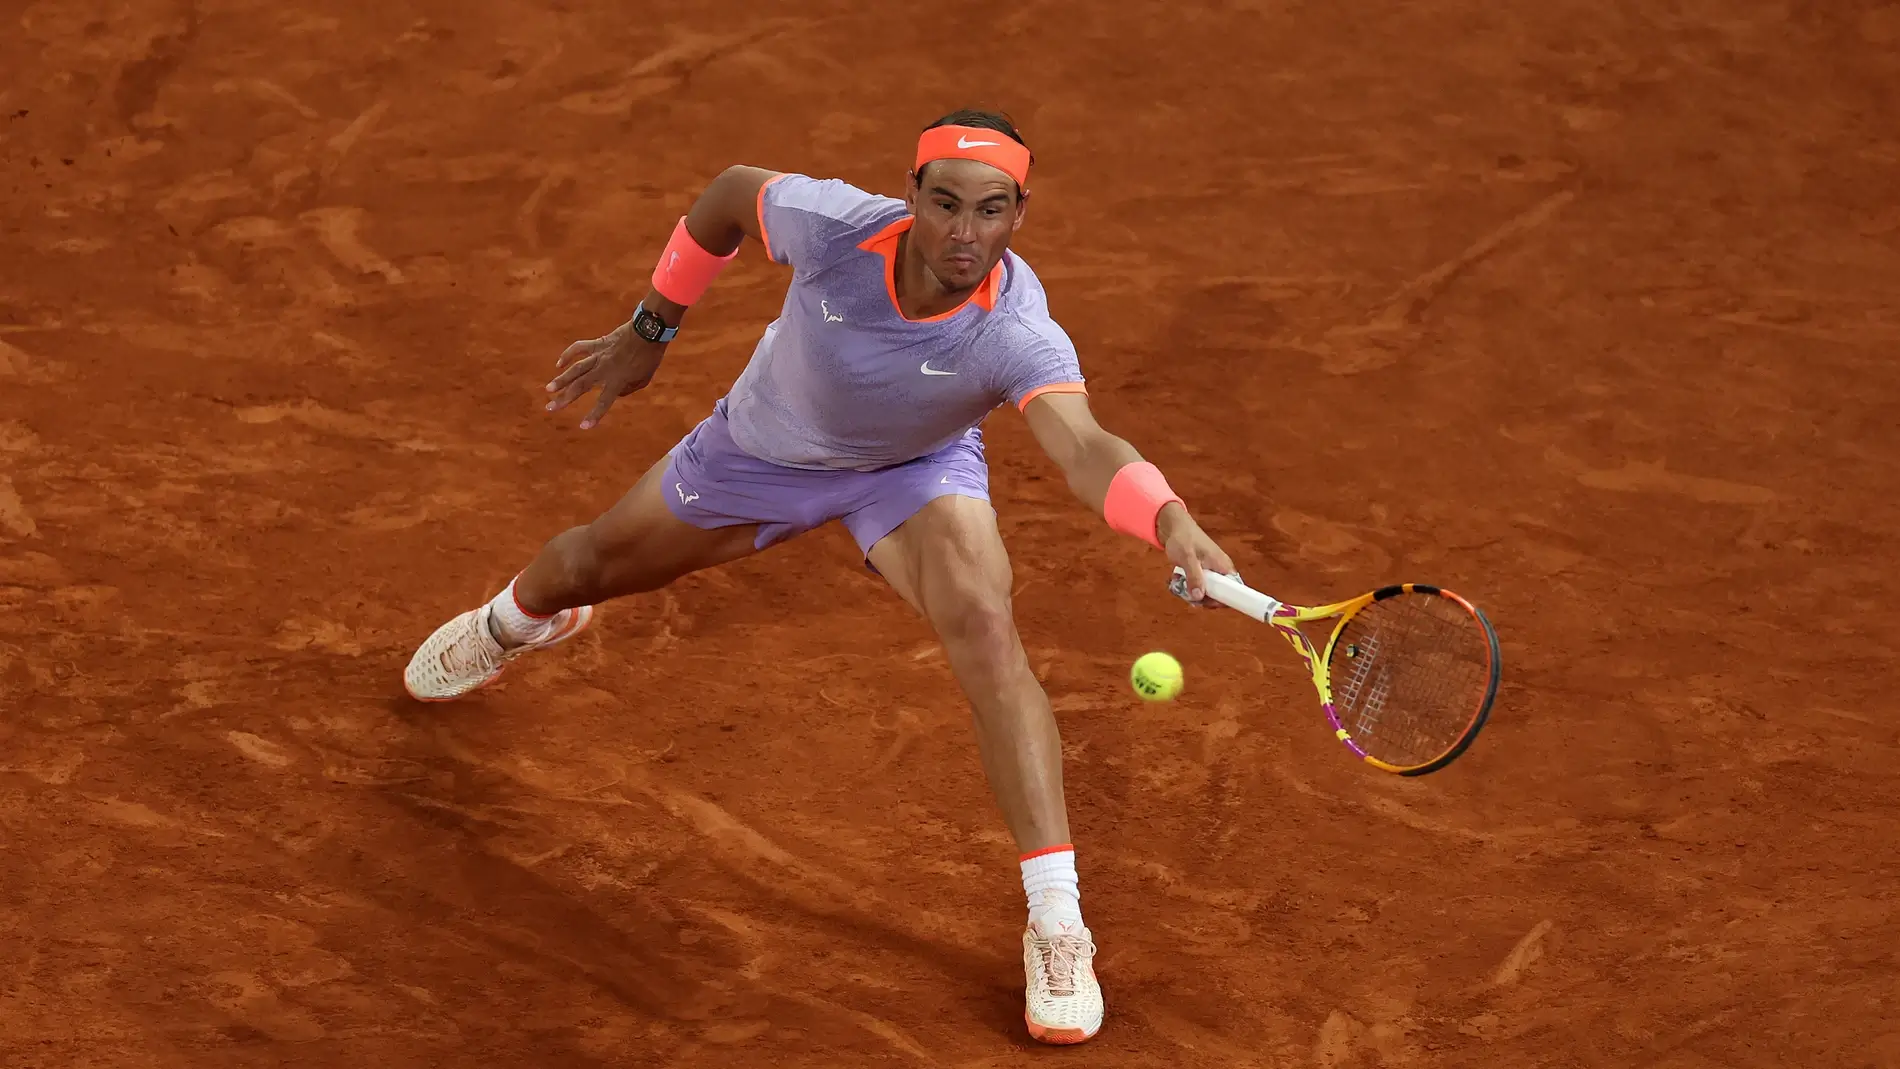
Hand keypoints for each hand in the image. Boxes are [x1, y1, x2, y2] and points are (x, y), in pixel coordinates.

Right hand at [545, 320, 665, 428]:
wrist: (648, 331)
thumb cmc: (649, 357)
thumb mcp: (643, 379)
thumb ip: (627, 389)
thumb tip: (615, 393)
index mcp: (617, 380)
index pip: (603, 402)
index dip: (594, 415)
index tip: (583, 427)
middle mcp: (604, 370)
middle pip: (581, 386)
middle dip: (564, 398)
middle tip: (550, 408)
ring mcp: (599, 355)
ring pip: (576, 369)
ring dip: (561, 380)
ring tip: (548, 389)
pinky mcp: (597, 343)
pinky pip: (579, 348)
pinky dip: (568, 355)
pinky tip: (559, 364)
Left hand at [1156, 503, 1236, 606]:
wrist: (1174, 527)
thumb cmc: (1183, 538)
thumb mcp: (1187, 558)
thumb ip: (1194, 577)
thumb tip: (1199, 597)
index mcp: (1224, 567)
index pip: (1235, 591)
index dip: (1222, 601)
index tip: (1206, 602)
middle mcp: (1221, 572)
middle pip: (1218, 596)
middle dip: (1202, 598)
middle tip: (1187, 593)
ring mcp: (1211, 573)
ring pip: (1206, 594)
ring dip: (1191, 593)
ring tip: (1179, 582)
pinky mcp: (1202, 574)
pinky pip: (1199, 588)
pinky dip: (1188, 587)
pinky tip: (1178, 580)